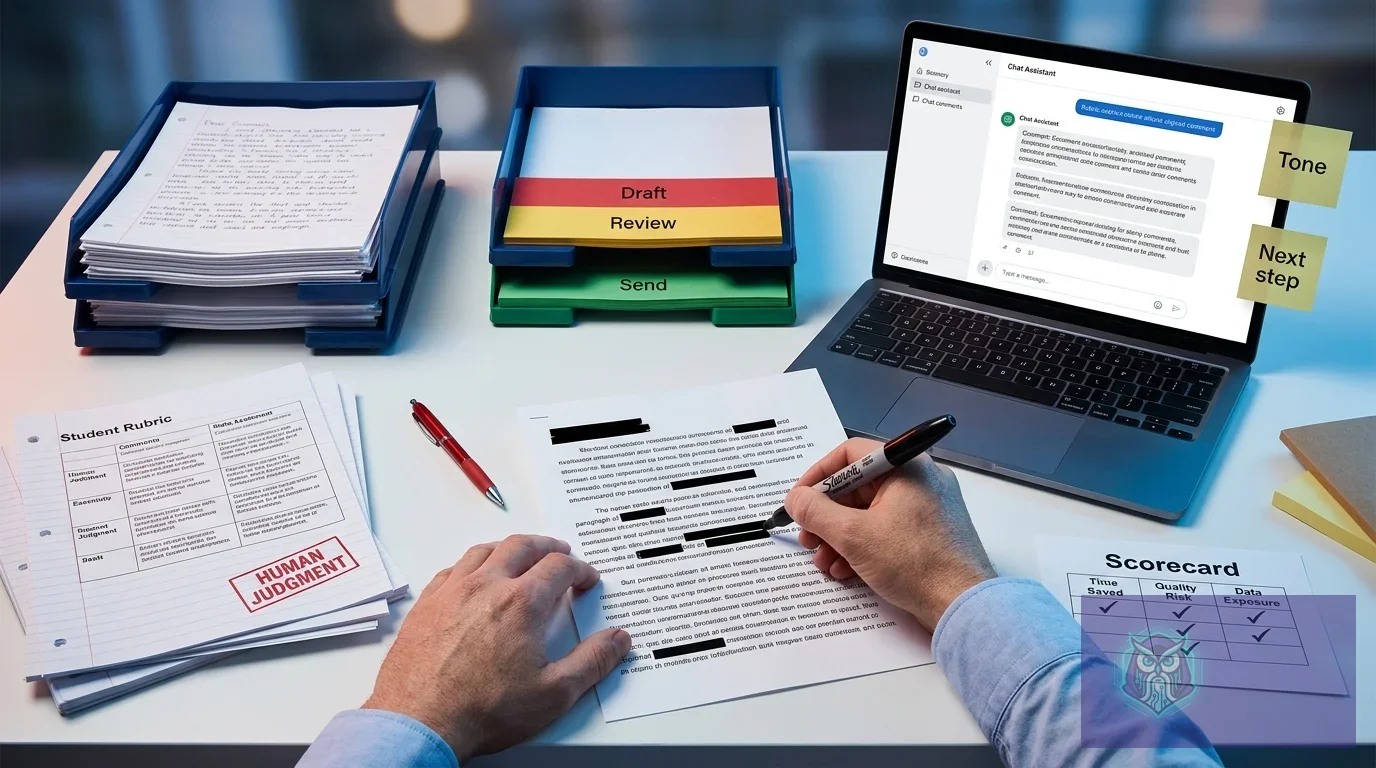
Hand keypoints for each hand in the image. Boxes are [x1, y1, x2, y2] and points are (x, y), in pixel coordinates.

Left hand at [363, 535, 630, 761]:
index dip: (579, 569)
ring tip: (521, 555)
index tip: (586, 578)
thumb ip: (592, 661)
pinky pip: (453, 568)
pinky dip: (472, 564)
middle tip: (559, 553)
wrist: (420, 722)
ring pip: (485, 550)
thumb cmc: (482, 710)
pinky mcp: (427, 605)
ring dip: (510, 547)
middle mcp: (486, 586)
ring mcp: (452, 592)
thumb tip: (618, 640)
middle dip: (547, 546)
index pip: (559, 567)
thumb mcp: (554, 693)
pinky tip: (474, 575)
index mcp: (522, 603)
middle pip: (522, 546)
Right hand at [784, 439, 996, 629]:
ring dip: (840, 536)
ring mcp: (928, 508)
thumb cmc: (914, 563)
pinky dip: (863, 546)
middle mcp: (920, 480)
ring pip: (871, 512)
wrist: (962, 605)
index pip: (851, 454)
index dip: (819, 476)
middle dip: (827, 516)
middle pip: (859, 487)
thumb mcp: (853, 535)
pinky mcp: (931, 534)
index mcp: (906, 467)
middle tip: (808, 537)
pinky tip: (847, 570)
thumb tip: (796, 498)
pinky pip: (888, 530)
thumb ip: (816, 512)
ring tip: (825, 561)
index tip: (800, 500)